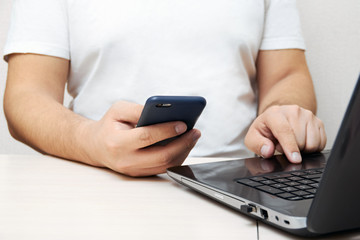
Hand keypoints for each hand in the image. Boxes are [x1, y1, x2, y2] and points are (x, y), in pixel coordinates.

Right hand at [81, 101, 200, 176]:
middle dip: (182, 144)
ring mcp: (134, 170)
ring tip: (193, 136)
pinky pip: (163, 168)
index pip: (146, 137)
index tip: (183, 123)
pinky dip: (177, 157)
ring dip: (183, 151)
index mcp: (118, 142)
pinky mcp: (140, 174)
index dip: (166, 130)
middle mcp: (126, 160)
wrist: (96, 146)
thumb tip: (163, 111)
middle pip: (161, 156)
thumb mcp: (118, 109)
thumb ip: (138, 109)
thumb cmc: (110, 125)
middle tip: (195, 131)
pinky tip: (185, 144)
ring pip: (165, 165)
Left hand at [244, 105, 326, 162]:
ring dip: (303, 149)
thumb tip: (268, 150)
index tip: (294, 159)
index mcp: (275, 113)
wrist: (278, 119)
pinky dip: (312, 147)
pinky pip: (321, 142)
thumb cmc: (265, 129)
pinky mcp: (318, 121)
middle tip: (282, 145)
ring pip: (313, 142)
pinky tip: (301, 142)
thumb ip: (257, 145)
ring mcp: (307, 115)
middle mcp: (293, 111)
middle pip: (300, 140)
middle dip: (292, 149)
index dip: (290, 147)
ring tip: (292, 143)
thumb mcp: (253, 138)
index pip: (285, 130)